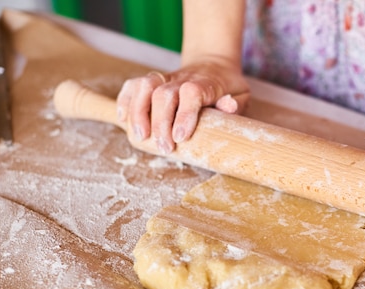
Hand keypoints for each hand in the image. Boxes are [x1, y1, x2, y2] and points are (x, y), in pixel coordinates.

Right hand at [116, 58, 249, 153]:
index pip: (191, 93)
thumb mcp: (240, 95)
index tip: (180, 137)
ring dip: (138, 112)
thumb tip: (228, 106)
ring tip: (140, 137)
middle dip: (160, 123)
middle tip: (164, 148)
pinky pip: (133, 85)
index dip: (184, 115)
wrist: (213, 64)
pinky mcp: (153, 82)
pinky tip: (123, 119)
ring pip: (145, 87)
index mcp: (205, 84)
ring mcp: (165, 78)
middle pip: (164, 94)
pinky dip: (125, 100)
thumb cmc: (227, 87)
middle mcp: (182, 79)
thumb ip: (235, 104)